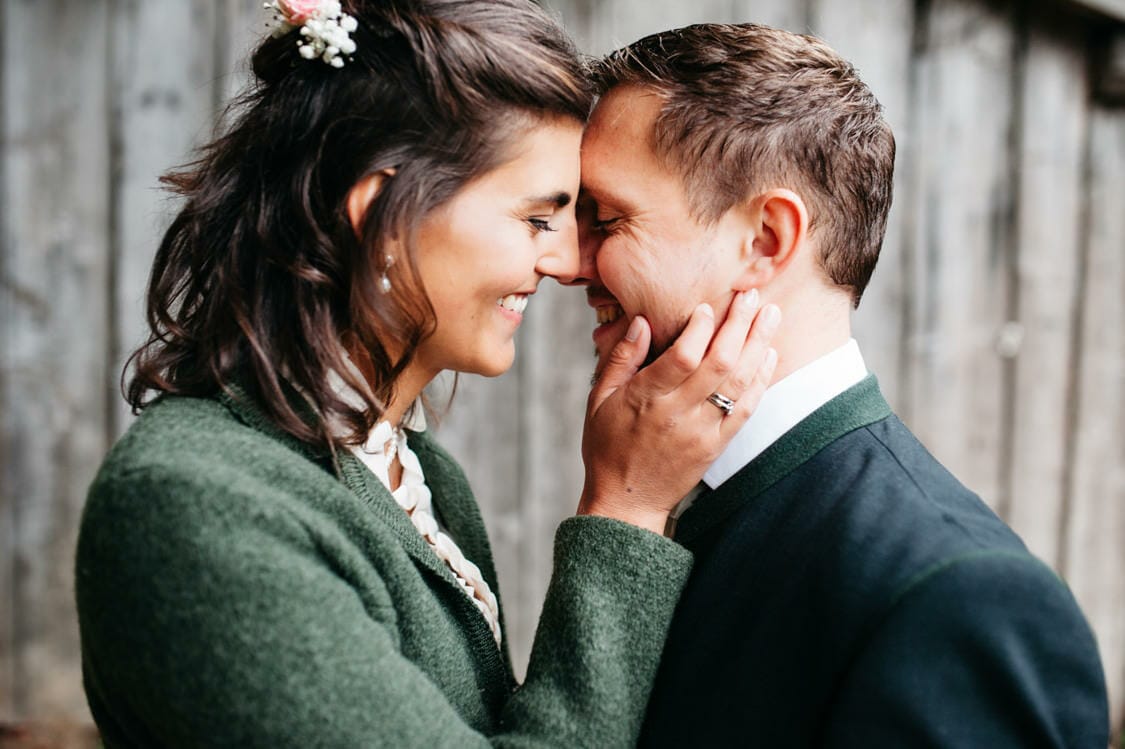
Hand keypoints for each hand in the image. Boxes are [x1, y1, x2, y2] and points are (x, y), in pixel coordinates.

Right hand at [579, 290, 780, 533]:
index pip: (681, 357)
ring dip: (758, 345)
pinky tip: (769, 354)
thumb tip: (640, 321)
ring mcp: (702, 432)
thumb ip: (620, 359)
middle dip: (739, 325)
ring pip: (738, 383)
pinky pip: (747, 409)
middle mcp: (677, 414)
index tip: (709, 306)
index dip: (699, 328)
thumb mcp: (598, 399)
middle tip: (752, 295)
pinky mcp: (717, 445)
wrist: (626, 501)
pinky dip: (761, 380)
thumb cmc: (608, 446)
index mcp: (645, 399)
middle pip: (718, 363)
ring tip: (771, 315)